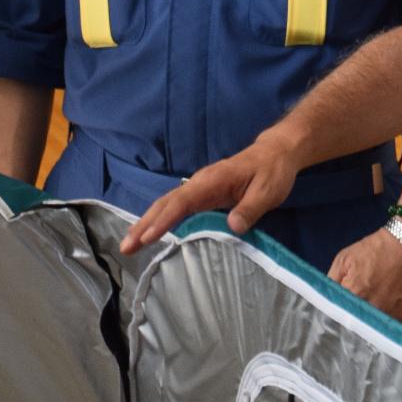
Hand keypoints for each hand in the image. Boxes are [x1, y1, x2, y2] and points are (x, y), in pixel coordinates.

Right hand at [120, 131, 305, 254]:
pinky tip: (151, 234)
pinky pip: (175, 207)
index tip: (148, 238)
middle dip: (144, 225)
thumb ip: (250, 209)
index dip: (164, 220)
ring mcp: (199, 188)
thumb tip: (232, 227)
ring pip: (166, 205)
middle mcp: (199, 182)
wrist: (276, 153)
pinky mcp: (202, 194)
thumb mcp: (268, 191)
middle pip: (165, 203)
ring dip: (146, 223)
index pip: (183, 202)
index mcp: (213, 180)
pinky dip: (159, 220)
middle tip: (125, 247)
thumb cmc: (272, 171)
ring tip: (129, 245)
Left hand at [329, 228, 401, 322]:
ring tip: (363, 320)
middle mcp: (371, 309)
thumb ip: (330, 281)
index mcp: (353, 295)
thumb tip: (321, 298)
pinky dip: (383, 326)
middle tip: (347, 318)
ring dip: (366, 327)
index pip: (336, 315)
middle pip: (354, 326)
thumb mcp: (344, 259)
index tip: (331, 315)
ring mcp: (389, 315)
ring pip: (372, 331)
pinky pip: (389, 329)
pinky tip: (379, 318)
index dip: (333, 315)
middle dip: (349, 322)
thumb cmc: (374, 249)